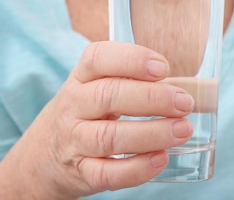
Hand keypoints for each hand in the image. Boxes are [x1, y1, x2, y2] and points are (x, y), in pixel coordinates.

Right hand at [24, 41, 194, 198]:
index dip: (132, 59)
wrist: (44, 154)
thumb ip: (131, 79)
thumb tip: (189, 83)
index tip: (163, 67)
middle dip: (151, 98)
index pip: (98, 58)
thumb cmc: (86, 111)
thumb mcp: (96, 86)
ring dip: (151, 133)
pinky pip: (107, 173)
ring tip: (183, 130)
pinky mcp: (81, 172)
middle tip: (185, 102)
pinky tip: (161, 159)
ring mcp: (75, 140)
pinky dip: (136, 169)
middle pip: (108, 96)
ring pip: (109, 137)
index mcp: (81, 77)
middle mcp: (74, 105)